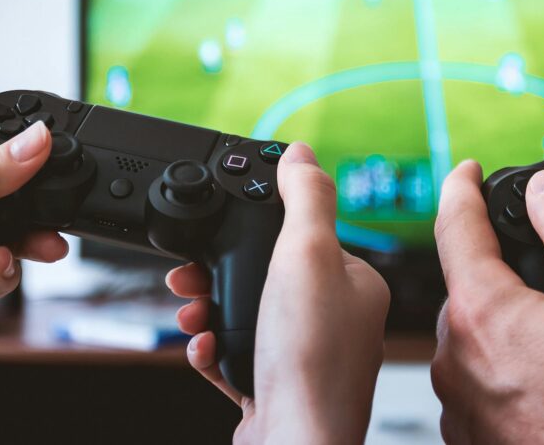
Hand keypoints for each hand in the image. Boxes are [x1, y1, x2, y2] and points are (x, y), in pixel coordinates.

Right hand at [165, 143, 389, 444]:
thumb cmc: (309, 360)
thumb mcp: (306, 255)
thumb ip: (306, 198)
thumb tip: (303, 153)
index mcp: (354, 283)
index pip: (305, 234)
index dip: (258, 227)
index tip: (221, 226)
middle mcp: (336, 320)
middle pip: (268, 275)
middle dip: (221, 272)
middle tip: (189, 275)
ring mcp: (307, 358)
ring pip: (248, 315)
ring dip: (211, 310)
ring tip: (191, 314)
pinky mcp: (278, 390)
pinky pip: (238, 356)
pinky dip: (214, 350)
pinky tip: (205, 350)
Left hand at [431, 161, 543, 443]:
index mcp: (482, 312)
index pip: (455, 225)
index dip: (462, 187)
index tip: (467, 170)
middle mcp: (455, 357)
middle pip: (469, 282)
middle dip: (504, 266)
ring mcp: (459, 402)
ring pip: (477, 332)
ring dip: (509, 319)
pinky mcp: (471, 435)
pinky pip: (481, 377)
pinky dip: (508, 363)